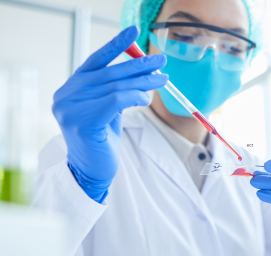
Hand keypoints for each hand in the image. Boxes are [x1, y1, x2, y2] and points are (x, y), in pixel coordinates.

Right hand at [52, 26, 167, 202]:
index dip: (116, 44)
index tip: (135, 30)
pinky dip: (135, 96)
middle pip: (110, 73)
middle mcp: (66, 94)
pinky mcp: (82, 122)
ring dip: (144, 82)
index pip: (96, 60)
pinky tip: (146, 98)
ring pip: (116, 86)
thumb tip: (145, 66)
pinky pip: (116, 100)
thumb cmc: (102, 137)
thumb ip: (117, 87)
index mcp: (71, 87)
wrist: (92, 169)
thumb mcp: (108, 106)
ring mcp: (70, 108)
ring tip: (162, 80)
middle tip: (161, 61)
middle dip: (139, 65)